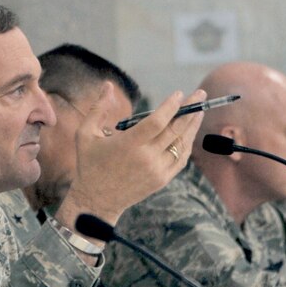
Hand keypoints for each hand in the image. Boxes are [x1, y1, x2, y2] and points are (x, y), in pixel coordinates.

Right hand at [55, 85, 205, 231]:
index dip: (171, 106)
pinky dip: (188, 144)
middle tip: (200, 94)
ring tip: (199, 110)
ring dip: (193, 125)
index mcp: (129, 144)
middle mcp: (146, 157)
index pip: (158, 121)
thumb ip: (98, 108)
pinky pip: (181, 159)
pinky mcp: (162, 180)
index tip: (179, 93)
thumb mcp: (85, 134)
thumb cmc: (89, 164)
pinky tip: (190, 132)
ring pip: (182, 144)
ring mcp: (157, 170)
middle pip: (176, 130)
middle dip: (191, 110)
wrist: (96, 200)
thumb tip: (108, 85)